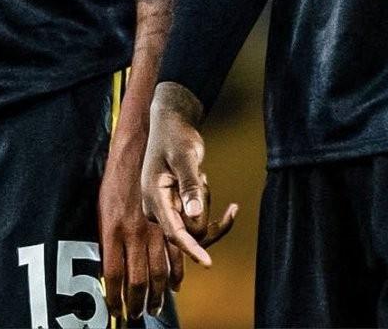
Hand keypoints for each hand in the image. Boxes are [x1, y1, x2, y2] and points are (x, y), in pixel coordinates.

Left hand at [99, 134, 183, 321]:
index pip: (112, 274)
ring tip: (155, 308)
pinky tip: (175, 286)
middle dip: (136, 302)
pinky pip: (176, 254)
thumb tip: (105, 268)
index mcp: (112, 228)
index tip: (114, 311)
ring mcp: (153, 226)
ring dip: (157, 294)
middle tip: (136, 317)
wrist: (140, 148)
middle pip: (136, 278)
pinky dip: (176, 273)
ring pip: (158, 271)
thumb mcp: (102, 207)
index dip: (114, 297)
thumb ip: (106, 237)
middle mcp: (133, 231)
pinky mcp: (169, 220)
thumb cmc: (116, 178)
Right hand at [141, 83, 237, 266]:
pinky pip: (199, 223)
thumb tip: (194, 215)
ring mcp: (168, 210)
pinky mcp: (177, 208)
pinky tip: (232, 207)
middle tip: (202, 177)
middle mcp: (159, 209)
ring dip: (207, 204)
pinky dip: (214, 215)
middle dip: (205, 208)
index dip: (192, 249)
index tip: (208, 263)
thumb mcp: (185, 157)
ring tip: (201, 175)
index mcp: (154, 199)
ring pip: (197, 227)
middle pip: (190, 231)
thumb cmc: (175, 136)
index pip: (174, 232)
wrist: (171, 124)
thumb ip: (189, 186)